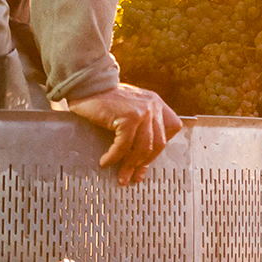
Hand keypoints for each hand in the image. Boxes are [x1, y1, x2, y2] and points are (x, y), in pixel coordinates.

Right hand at [68, 84, 183, 185]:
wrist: (88, 85)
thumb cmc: (105, 100)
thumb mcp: (130, 109)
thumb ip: (140, 126)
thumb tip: (140, 161)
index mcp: (156, 103)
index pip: (172, 128)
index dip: (161, 146)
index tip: (146, 162)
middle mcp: (153, 105)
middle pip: (159, 143)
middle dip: (144, 163)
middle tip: (133, 176)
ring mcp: (143, 110)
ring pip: (143, 148)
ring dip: (130, 165)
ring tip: (120, 175)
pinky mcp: (129, 117)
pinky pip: (124, 145)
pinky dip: (114, 157)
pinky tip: (105, 161)